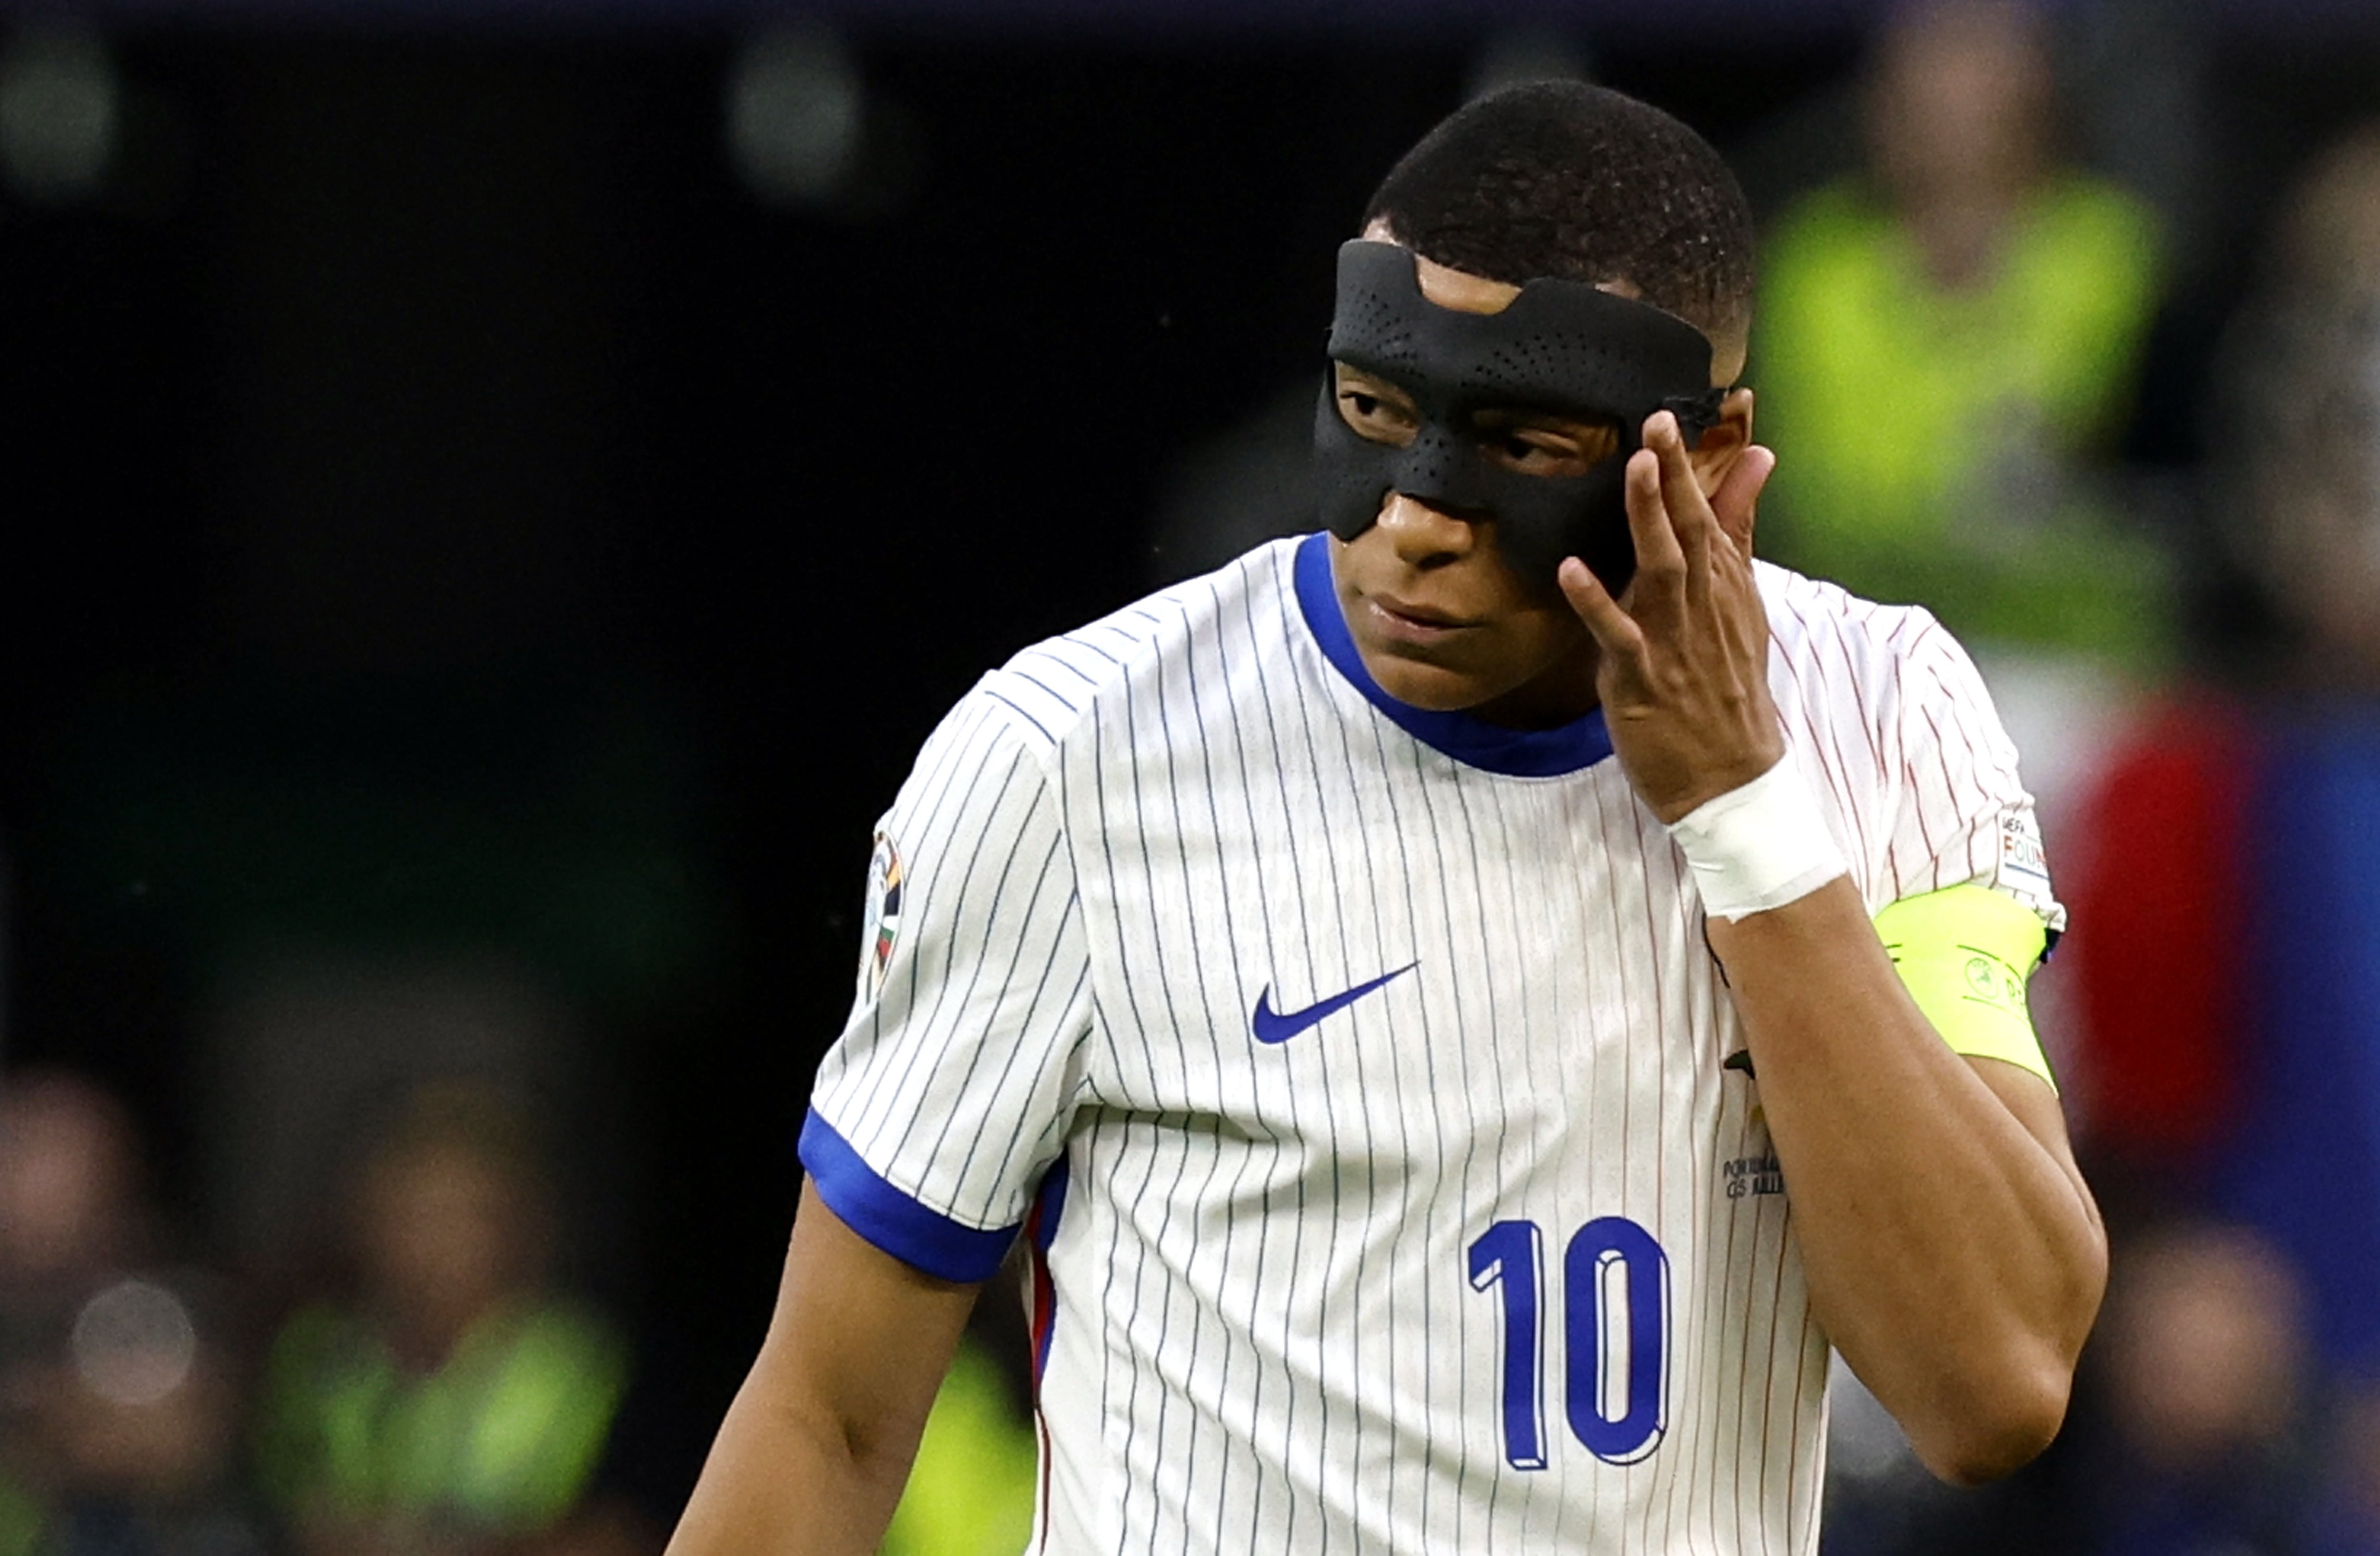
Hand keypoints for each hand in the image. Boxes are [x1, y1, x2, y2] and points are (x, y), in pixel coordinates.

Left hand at [1558, 411, 1782, 824]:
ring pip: (1663, 572)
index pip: (1709, 516)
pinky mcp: (1642, 680)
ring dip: (1648, 521)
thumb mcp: (1741, 604)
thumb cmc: (1728, 687)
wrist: (1732, 777)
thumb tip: (1758, 460)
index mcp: (1724, 587)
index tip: (1672, 416)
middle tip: (1656, 423)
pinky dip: (1595, 602)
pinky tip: (1570, 570)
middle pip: (1691, 532)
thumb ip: (1740, 530)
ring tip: (1636, 470)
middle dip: (1675, 476)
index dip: (1691, 466)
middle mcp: (1703, 608)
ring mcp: (1673, 642)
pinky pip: (1617, 636)